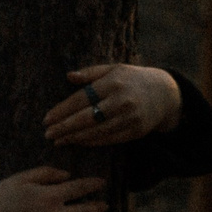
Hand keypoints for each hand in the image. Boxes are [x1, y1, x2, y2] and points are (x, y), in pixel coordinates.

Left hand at [43, 65, 180, 146]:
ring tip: (59, 141)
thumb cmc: (132, 79)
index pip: (82, 99)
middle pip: (87, 117)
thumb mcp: (113, 69)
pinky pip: (110, 139)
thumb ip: (91, 73)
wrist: (166, 93)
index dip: (62, 110)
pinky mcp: (137, 131)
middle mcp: (122, 100)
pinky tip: (78, 142)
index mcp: (114, 82)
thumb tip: (69, 76)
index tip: (46, 119)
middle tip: (48, 134)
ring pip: (97, 131)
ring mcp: (131, 117)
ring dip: (75, 138)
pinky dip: (92, 142)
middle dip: (65, 128)